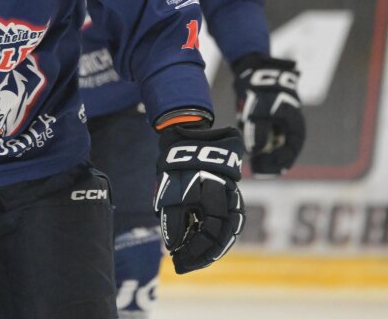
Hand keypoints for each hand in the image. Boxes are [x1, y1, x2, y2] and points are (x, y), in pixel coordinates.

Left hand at [154, 123, 244, 273]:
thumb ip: (175, 219)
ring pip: (229, 228)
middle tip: (186, 265)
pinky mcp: (229, 192)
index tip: (179, 264)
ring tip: (196, 258)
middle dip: (204, 254)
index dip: (195, 253)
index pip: (210, 234)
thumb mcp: (170, 190)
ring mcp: (231, 194)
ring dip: (213, 246)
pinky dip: (218, 233)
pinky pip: (229, 218)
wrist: (189, 136)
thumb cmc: (176, 163)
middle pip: (223, 235)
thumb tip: (175, 246)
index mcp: (213, 196)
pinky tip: (205, 241)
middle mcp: (227, 197)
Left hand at [234, 55, 304, 174]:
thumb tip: (255, 151)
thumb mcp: (259, 113)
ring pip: (274, 143)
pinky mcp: (268, 119)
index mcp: (293, 125)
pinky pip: (266, 135)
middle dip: (272, 161)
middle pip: (283, 149)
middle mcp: (288, 125)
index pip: (291, 149)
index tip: (271, 171)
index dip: (281, 161)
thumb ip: (258, 132)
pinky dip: (260, 143)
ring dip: (266, 154)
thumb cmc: (262, 93)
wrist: (257, 72)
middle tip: (260, 173)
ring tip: (255, 166)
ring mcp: (279, 122)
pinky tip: (252, 151)